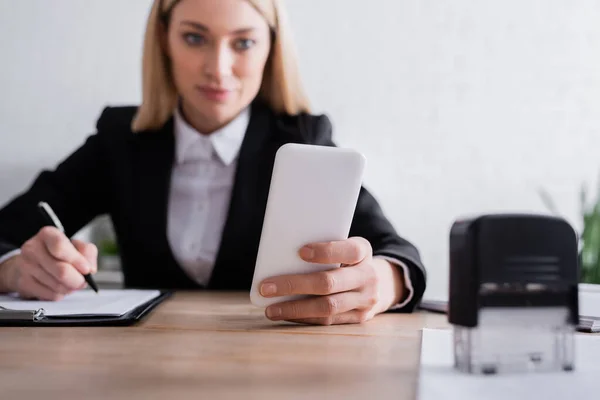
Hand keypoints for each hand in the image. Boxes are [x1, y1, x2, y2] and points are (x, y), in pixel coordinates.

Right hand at [0, 227, 96, 300]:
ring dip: (70, 288)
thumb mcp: (76, 246)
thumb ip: (87, 253)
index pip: (60, 247)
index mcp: (47, 235)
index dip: (77, 260)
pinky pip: (51, 295)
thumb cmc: (57, 253)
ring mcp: (26, 266)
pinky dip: (61, 294)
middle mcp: (33, 248)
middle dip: (78, 279)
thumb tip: (90, 269)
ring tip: (70, 282)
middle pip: (61, 271)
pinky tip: (60, 287)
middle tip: (83, 280)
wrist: (32, 263)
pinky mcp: (24, 283)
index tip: (86, 269)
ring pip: (58, 285)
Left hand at [259, 237, 404, 324]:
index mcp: (364, 251)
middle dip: (294, 285)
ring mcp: (365, 300)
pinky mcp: (358, 318)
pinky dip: (303, 317)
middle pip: (329, 282)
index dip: (325, 252)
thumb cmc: (347, 259)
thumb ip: (323, 248)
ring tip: (269, 308)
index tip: (299, 252)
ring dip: (294, 308)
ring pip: (327, 307)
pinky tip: (284, 314)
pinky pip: (327, 320)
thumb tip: (281, 256)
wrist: (379, 282)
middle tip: (266, 287)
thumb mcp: (343, 246)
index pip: (348, 250)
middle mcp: (369, 276)